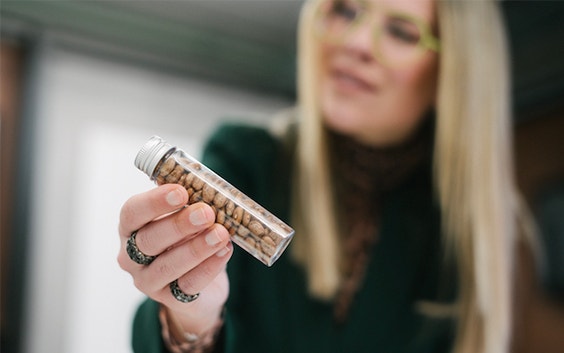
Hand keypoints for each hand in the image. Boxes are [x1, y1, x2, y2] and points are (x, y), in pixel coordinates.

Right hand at [118, 184, 231, 333]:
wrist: (198, 282)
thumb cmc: (187, 238)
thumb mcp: (184, 215)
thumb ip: (189, 200)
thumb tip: (207, 183)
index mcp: (131, 228)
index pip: (132, 213)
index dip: (154, 202)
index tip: (181, 191)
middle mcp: (131, 256)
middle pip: (149, 240)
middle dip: (179, 225)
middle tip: (206, 212)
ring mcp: (148, 281)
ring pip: (168, 266)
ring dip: (196, 248)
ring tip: (220, 233)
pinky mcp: (170, 299)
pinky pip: (189, 285)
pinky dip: (209, 267)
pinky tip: (224, 251)